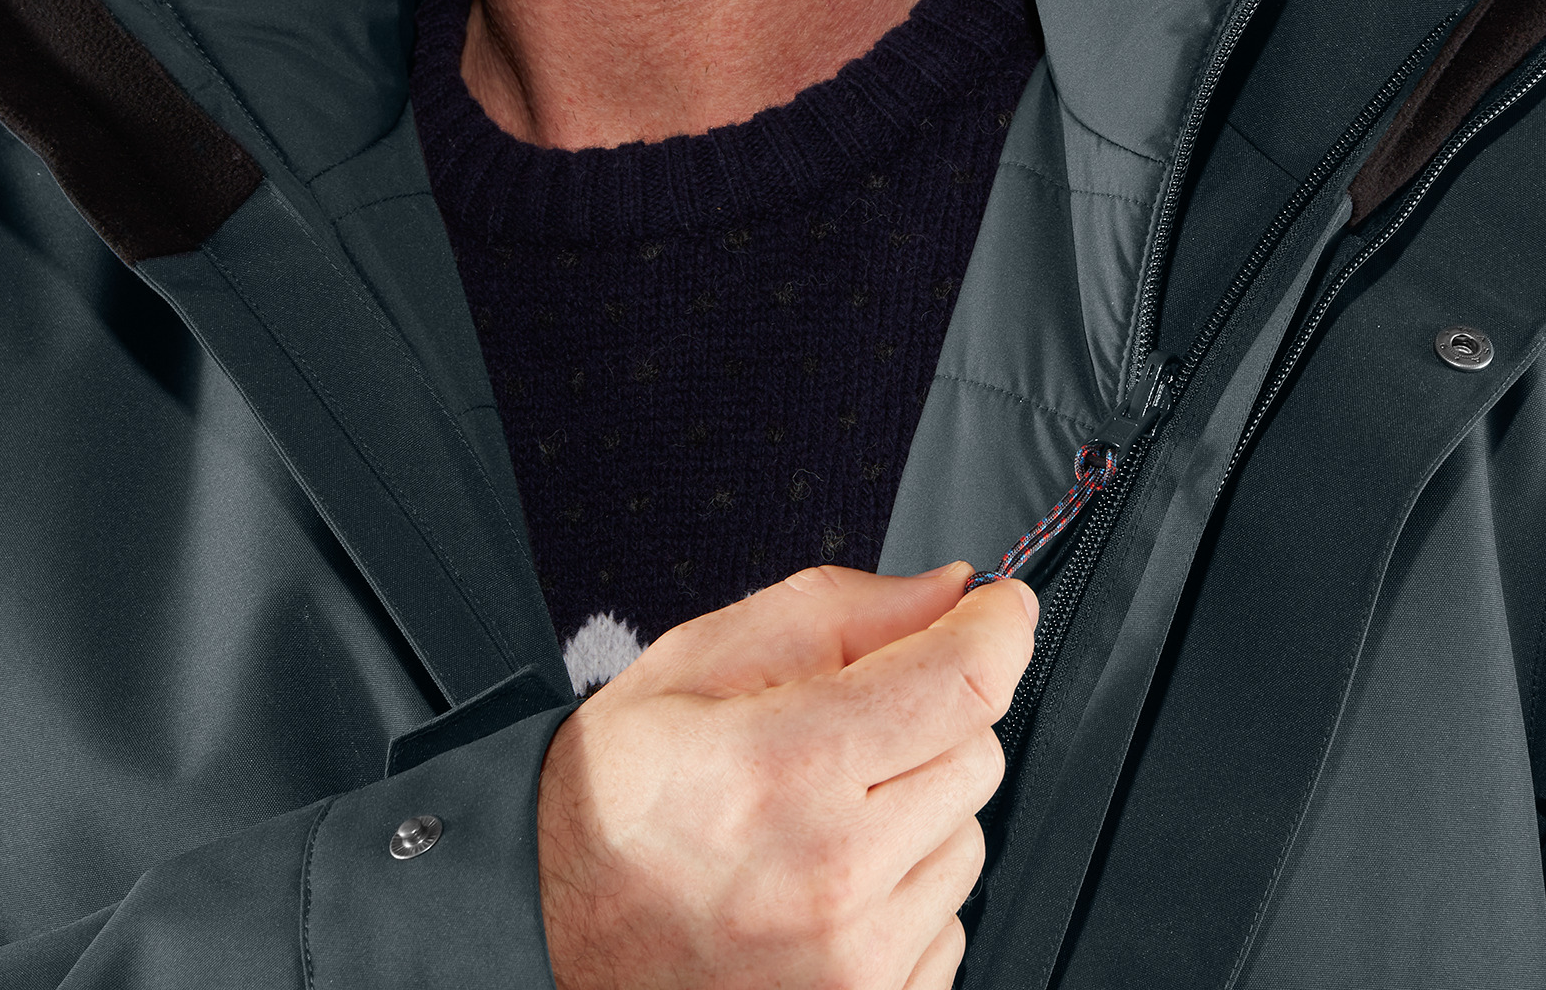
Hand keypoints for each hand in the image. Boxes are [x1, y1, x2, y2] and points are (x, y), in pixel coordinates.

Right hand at [535, 562, 1037, 989]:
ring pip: (970, 837)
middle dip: (930, 715)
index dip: (997, 626)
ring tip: (820, 814)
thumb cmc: (617, 794)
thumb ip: (840, 612)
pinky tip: (826, 880)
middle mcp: (831, 878)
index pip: (963, 684)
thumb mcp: (702, 658)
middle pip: (978, 751)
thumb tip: (952, 592)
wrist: (549, 927)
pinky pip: (950, 923)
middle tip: (844, 724)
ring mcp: (854, 965)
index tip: (996, 606)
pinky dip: (907, 890)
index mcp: (786, 768)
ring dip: (919, 808)